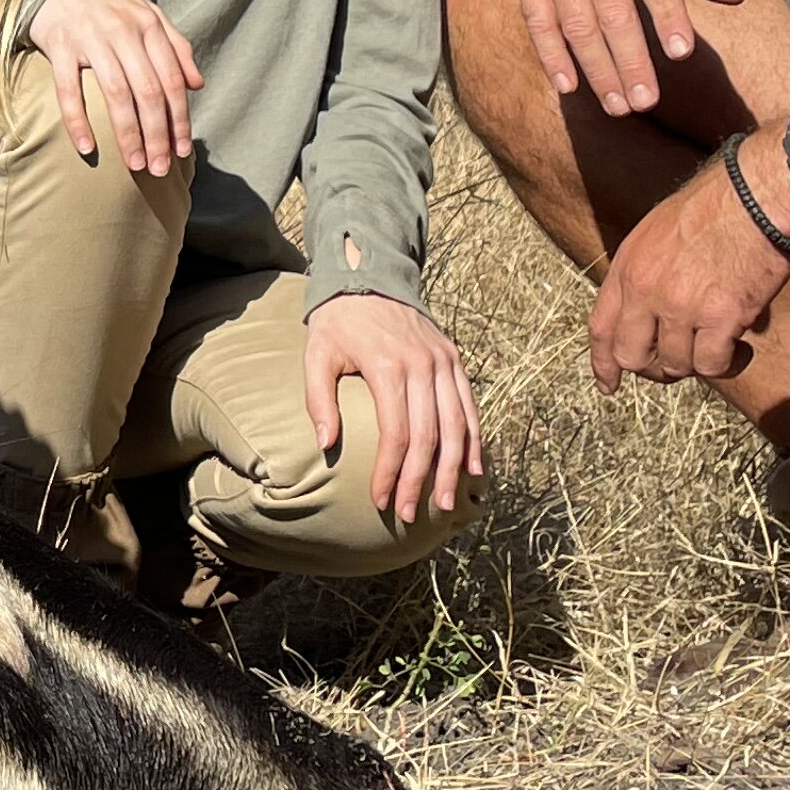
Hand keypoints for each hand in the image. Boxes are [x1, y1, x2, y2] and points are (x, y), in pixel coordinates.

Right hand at [24, 0, 199, 176]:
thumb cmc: (107, 1)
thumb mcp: (147, 14)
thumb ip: (175, 46)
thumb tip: (198, 84)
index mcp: (148, 25)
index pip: (172, 80)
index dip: (179, 119)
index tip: (182, 151)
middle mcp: (123, 31)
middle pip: (148, 93)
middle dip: (157, 136)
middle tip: (158, 169)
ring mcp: (90, 38)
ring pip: (116, 94)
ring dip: (127, 134)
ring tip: (133, 165)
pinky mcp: (60, 45)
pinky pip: (69, 89)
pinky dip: (78, 121)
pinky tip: (86, 148)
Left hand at [303, 292, 482, 519]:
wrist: (368, 276)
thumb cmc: (337, 322)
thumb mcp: (316, 354)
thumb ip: (318, 399)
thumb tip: (326, 445)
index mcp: (389, 367)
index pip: (396, 433)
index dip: (391, 471)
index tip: (380, 500)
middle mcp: (423, 365)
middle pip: (429, 436)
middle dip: (419, 480)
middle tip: (409, 514)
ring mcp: (443, 361)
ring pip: (456, 425)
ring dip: (452, 469)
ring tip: (445, 504)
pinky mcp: (453, 359)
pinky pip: (469, 406)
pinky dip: (473, 439)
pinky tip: (473, 468)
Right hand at [494, 0, 750, 116]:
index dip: (668, 17)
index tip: (681, 53)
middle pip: (614, 13)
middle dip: (631, 61)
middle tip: (647, 102)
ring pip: (576, 25)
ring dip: (597, 69)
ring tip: (618, 106)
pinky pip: (538, 20)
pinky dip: (551, 55)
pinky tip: (567, 85)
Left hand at [587, 138, 789, 388]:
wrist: (755, 196)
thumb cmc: (716, 207)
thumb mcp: (657, 233)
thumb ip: (646, 274)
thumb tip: (651, 315)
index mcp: (628, 267)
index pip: (601, 327)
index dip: (603, 362)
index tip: (608, 383)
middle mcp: (646, 290)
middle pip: (632, 356)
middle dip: (653, 368)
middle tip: (678, 363)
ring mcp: (681, 306)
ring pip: (675, 365)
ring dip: (697, 363)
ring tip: (720, 344)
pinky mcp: (720, 317)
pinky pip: (712, 364)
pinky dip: (728, 363)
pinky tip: (741, 348)